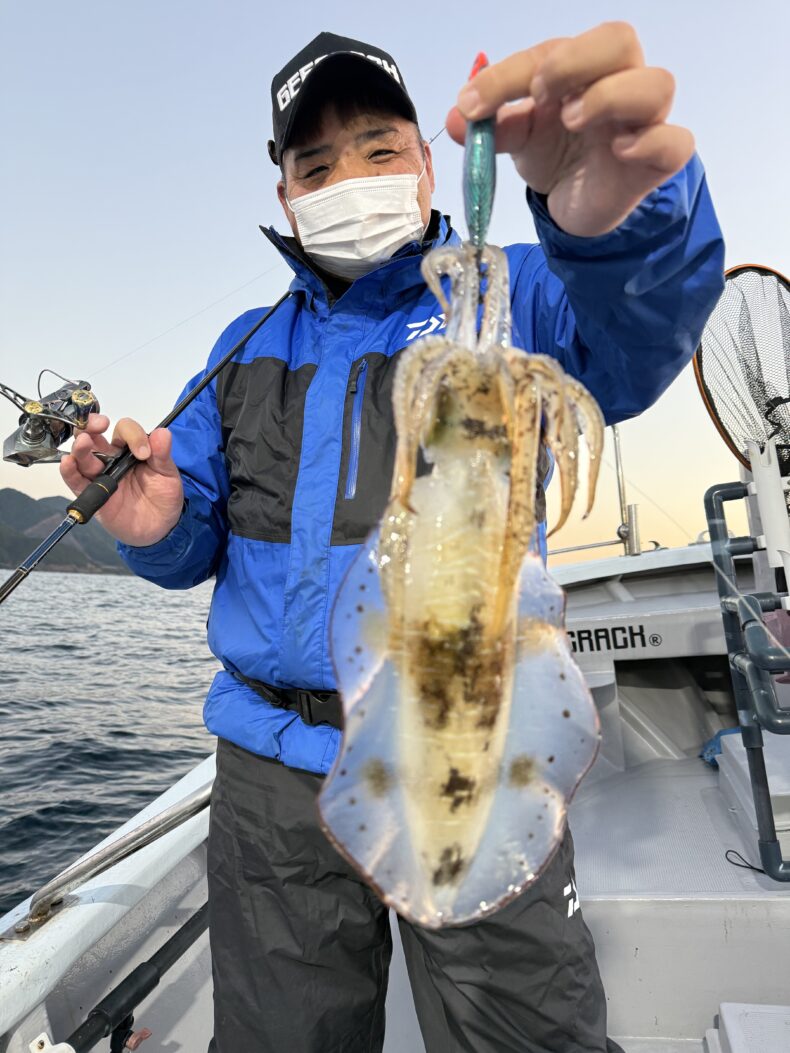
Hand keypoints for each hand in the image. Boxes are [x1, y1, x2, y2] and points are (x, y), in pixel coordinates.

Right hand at [60, 414, 182, 546]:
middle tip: (99, 424)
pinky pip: (76, 481)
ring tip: (83, 443)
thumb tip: (163, 432)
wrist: (160, 527)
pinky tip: (68, 463)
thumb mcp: (168, 474)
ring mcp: (100, 475)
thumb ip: (162, 454)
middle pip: (94, 436)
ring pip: (83, 456)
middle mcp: (112, 458)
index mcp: (131, 449)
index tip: (144, 453)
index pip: (124, 430)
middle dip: (92, 426)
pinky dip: (69, 471)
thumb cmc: (163, 496)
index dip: (132, 435)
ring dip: (81, 447)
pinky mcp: (92, 494)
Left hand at [447, 22, 694, 236]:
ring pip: (657, 84)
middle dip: (575, 60)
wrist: (578, 204)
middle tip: (540, 93)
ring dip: (611, 96)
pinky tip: (619, 151)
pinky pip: (675, 140)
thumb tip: (452, 119)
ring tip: (572, 121)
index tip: (472, 104)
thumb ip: (490, 126)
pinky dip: (651, 140)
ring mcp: (644, 120)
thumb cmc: (555, 152)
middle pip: (620, 40)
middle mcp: (619, 82)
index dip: (508, 75)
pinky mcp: (659, 159)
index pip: (550, 53)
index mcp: (579, 67)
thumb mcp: (516, 137)